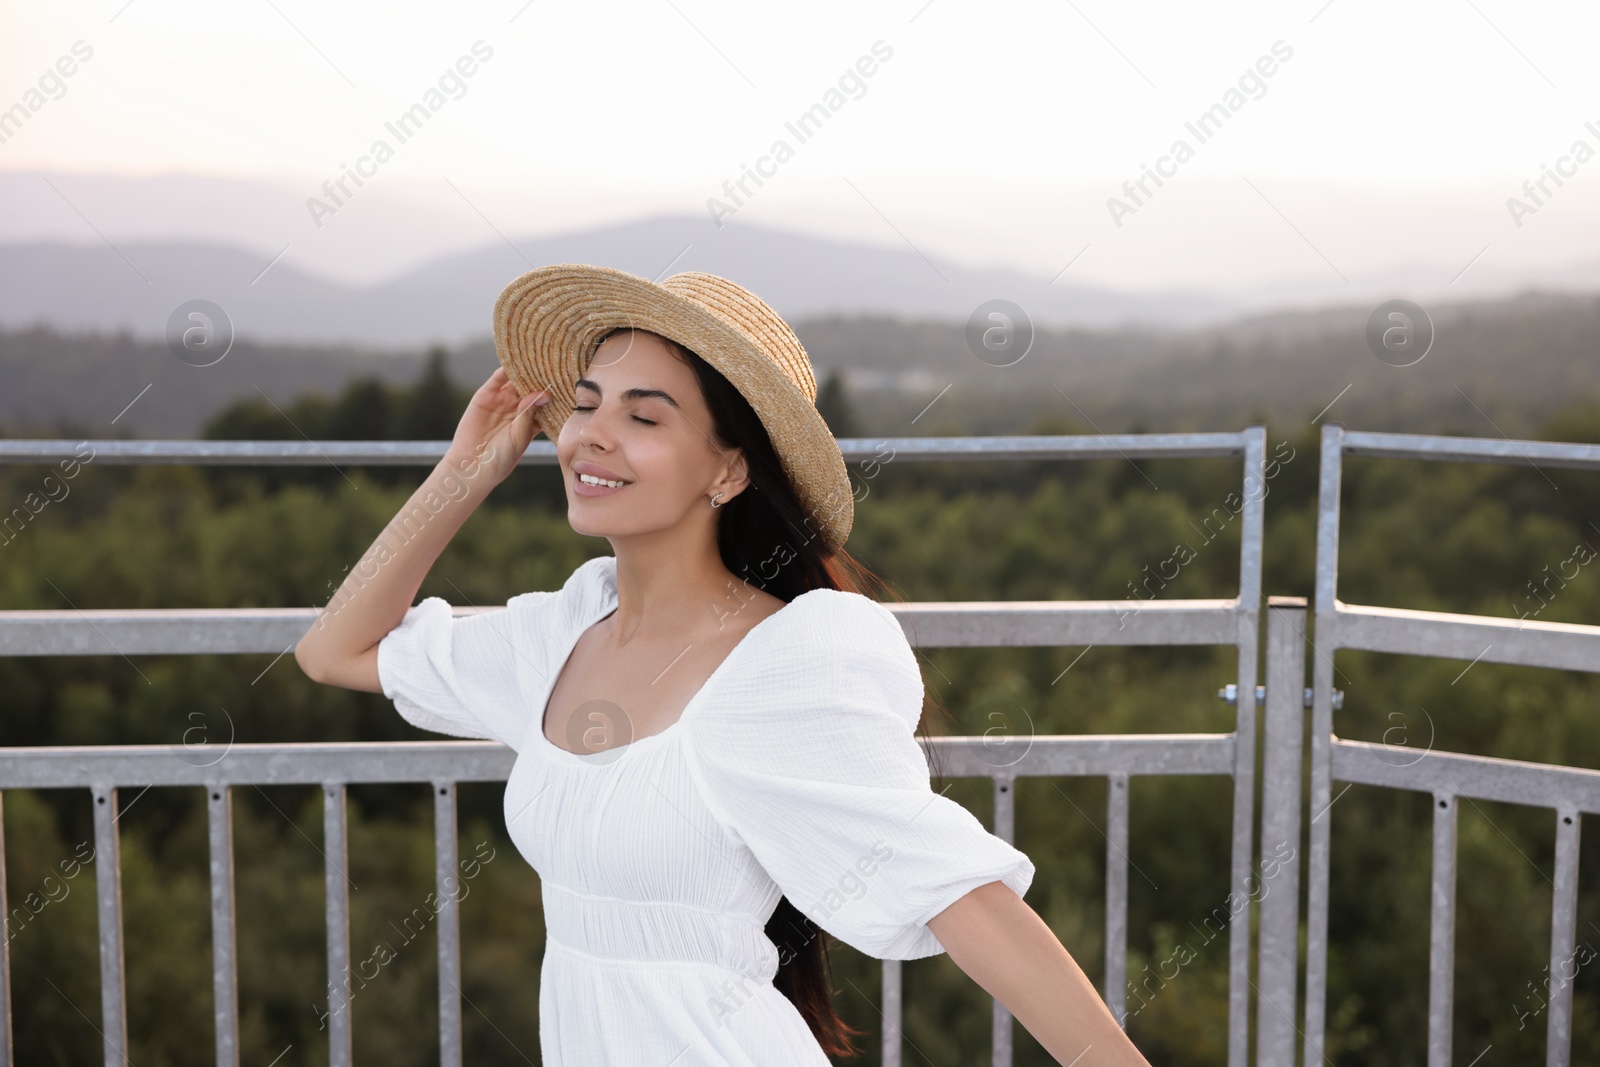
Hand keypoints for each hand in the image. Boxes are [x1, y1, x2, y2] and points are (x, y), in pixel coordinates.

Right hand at [443, 367, 552, 488]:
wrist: (472, 465)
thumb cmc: (501, 456)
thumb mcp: (520, 434)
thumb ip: (530, 412)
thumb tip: (545, 392)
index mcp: (531, 420)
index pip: (546, 401)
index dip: (555, 392)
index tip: (569, 381)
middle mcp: (517, 408)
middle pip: (532, 387)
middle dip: (543, 377)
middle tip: (557, 363)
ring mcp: (502, 401)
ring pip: (516, 380)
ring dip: (526, 370)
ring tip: (538, 358)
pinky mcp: (485, 395)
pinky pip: (497, 379)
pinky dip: (506, 369)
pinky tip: (516, 361)